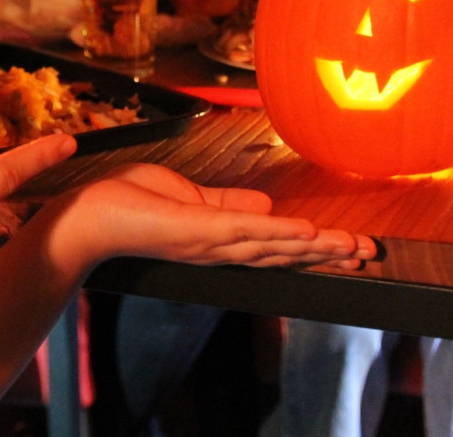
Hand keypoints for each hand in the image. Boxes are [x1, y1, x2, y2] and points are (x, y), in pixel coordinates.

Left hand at [41, 162, 376, 275]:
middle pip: (281, 253)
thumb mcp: (187, 196)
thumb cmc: (127, 202)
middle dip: (325, 253)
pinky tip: (302, 231)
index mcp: (219, 238)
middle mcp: (218, 247)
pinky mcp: (191, 229)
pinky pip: (239, 230)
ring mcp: (206, 241)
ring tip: (349, 246)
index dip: (314, 247)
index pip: (275, 245)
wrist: (85, 215)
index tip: (352, 247)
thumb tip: (269, 208)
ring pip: (270, 245)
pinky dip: (273, 231)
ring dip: (311, 246)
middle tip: (368, 254)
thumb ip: (228, 202)